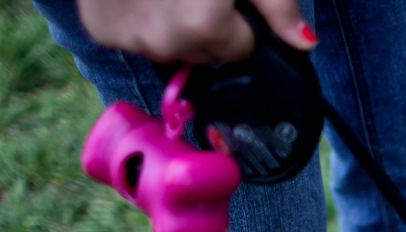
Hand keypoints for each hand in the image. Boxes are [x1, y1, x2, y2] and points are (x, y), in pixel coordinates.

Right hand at [75, 0, 314, 63]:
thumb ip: (277, 5)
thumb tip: (306, 44)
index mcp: (203, 25)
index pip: (240, 49)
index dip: (237, 20)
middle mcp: (164, 41)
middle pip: (203, 53)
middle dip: (203, 24)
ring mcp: (126, 38)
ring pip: (167, 48)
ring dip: (169, 24)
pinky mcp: (99, 28)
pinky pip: (131, 39)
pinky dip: (134, 18)